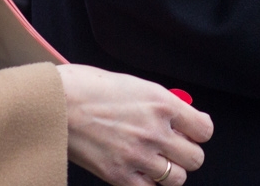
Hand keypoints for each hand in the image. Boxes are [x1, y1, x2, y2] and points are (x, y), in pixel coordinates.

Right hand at [58, 64, 213, 185]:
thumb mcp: (134, 84)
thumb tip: (176, 115)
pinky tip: (137, 172)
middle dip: (185, 153)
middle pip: (195, 158)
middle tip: (171, 147)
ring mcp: (138, 156)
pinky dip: (147, 184)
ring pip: (177, 179)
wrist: (55, 102)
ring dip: (169, 171)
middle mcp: (155, 131)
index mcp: (162, 103)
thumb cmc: (88, 86)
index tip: (190, 131)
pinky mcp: (118, 175)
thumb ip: (159, 103)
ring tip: (154, 160)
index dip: (198, 131)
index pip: (204, 129)